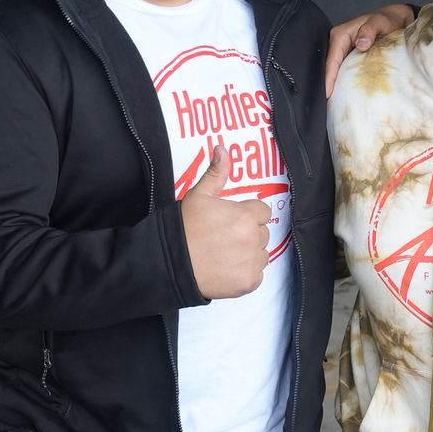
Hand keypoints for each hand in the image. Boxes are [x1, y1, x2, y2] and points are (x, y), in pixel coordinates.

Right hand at [180, 145, 270, 297]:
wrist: (170, 263)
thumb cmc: (184, 228)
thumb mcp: (198, 196)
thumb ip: (216, 173)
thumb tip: (222, 149)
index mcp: (245, 215)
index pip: (261, 211)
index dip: (246, 215)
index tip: (229, 221)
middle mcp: (253, 239)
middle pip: (262, 233)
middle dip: (247, 234)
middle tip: (222, 238)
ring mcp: (252, 262)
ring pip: (262, 254)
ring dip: (249, 253)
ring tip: (223, 253)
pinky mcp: (249, 283)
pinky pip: (257, 274)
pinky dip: (245, 273)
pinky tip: (226, 268)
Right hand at [323, 1, 414, 97]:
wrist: (399, 18)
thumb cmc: (389, 18)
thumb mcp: (381, 21)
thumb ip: (370, 30)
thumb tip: (361, 44)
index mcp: (341, 34)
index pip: (332, 59)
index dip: (329, 76)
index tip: (328, 92)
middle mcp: (339, 42)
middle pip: (330, 66)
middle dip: (328, 83)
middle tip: (329, 102)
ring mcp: (344, 50)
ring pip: (336, 69)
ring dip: (336, 83)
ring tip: (335, 102)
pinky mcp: (351, 56)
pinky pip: (344, 69)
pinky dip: (344, 80)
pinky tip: (346, 93)